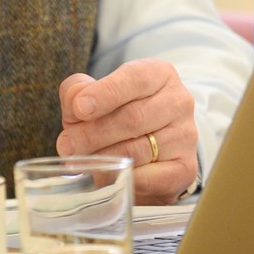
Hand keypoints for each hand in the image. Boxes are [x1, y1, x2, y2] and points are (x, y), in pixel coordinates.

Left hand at [56, 60, 198, 204]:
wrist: (152, 143)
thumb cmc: (119, 113)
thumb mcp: (97, 94)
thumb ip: (79, 91)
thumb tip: (76, 102)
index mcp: (159, 74)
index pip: (134, 79)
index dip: (106, 93)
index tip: (80, 108)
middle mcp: (179, 101)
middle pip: (134, 117)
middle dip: (94, 133)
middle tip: (68, 144)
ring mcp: (186, 136)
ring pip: (140, 149)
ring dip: (104, 158)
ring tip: (81, 161)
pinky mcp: (186, 168)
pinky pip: (152, 178)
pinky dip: (124, 179)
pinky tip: (105, 176)